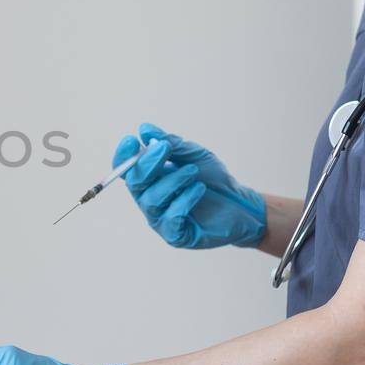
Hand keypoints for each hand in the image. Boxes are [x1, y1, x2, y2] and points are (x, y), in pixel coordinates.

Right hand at [116, 122, 265, 248]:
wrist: (241, 203)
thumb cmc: (213, 179)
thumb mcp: (194, 155)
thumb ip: (171, 143)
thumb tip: (145, 129)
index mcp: (149, 180)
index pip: (125, 170)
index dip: (124, 156)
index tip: (133, 140)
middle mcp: (149, 200)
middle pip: (134, 183)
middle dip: (148, 163)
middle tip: (165, 148)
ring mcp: (160, 219)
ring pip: (152, 200)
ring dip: (172, 180)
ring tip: (193, 171)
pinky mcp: (175, 236)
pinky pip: (171, 218)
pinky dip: (184, 200)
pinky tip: (199, 189)